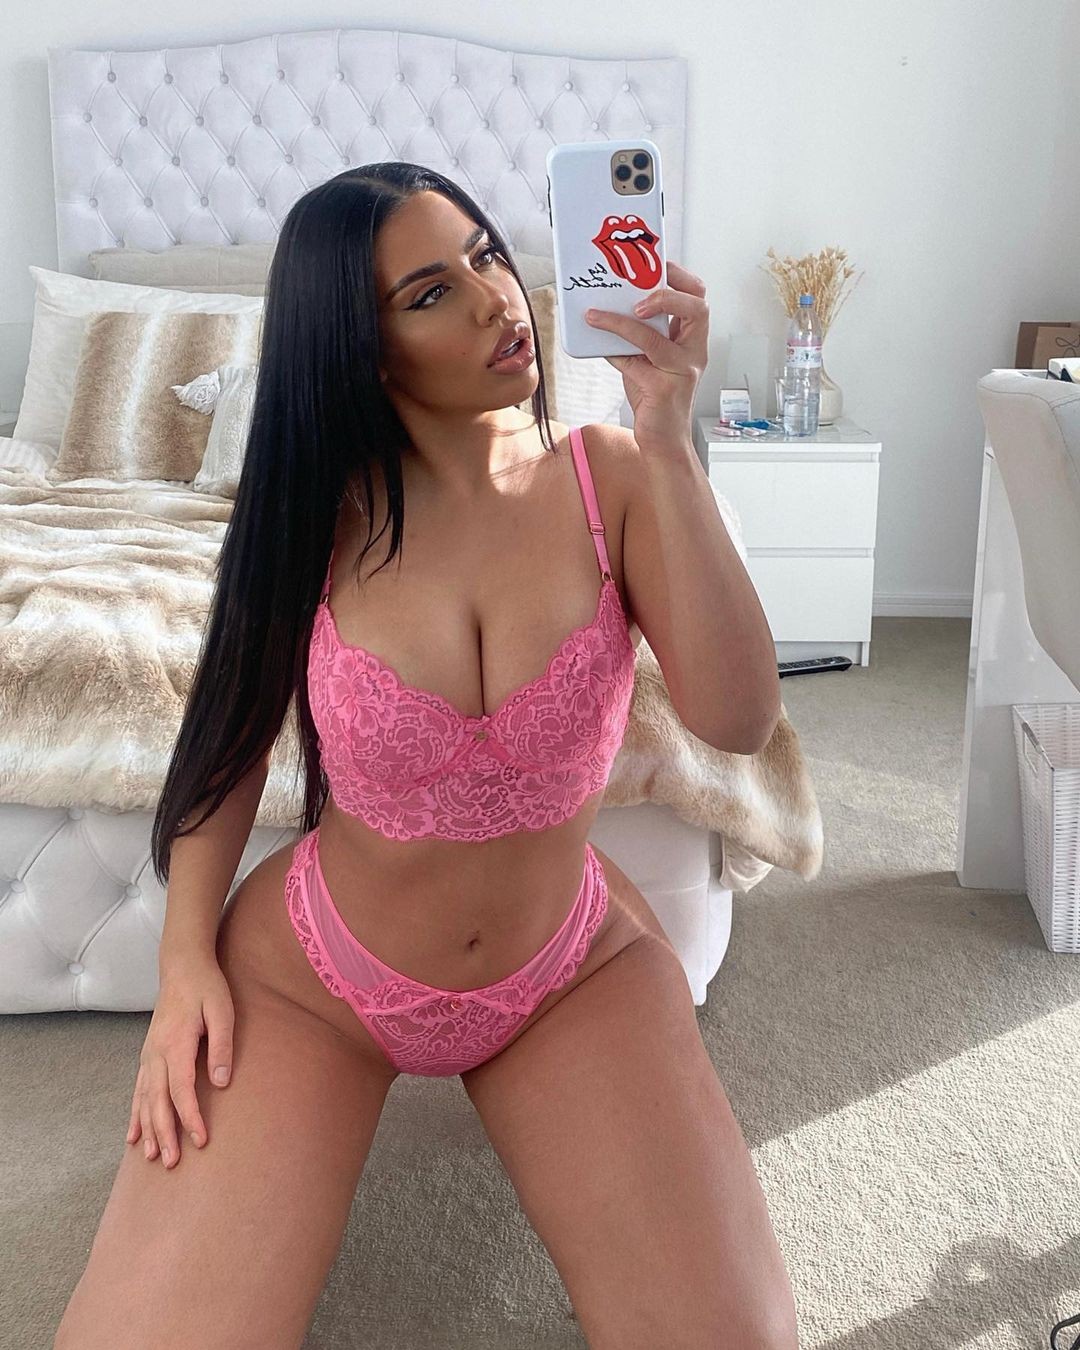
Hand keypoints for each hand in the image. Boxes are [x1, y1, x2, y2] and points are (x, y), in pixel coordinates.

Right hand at [126, 952, 234, 1168]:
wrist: (182, 966)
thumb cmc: (206, 987)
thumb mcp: (223, 1011)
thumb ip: (222, 1046)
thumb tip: (221, 1083)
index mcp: (176, 1044)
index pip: (181, 1089)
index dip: (189, 1117)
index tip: (200, 1139)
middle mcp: (156, 1053)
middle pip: (157, 1101)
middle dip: (164, 1133)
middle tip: (171, 1162)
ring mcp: (148, 1055)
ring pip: (143, 1099)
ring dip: (147, 1129)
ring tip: (150, 1157)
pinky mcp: (147, 1054)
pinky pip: (137, 1090)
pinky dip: (134, 1114)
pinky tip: (132, 1135)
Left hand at [583, 259, 708, 454]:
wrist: (663, 442)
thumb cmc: (656, 400)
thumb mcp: (647, 360)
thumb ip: (636, 337)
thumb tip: (607, 310)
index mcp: (693, 341)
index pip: (698, 298)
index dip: (679, 278)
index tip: (655, 266)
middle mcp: (693, 353)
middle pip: (696, 308)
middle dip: (665, 293)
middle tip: (637, 298)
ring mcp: (682, 372)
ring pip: (654, 337)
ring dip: (621, 323)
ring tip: (596, 316)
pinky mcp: (663, 390)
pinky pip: (634, 363)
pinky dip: (613, 351)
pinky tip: (598, 344)